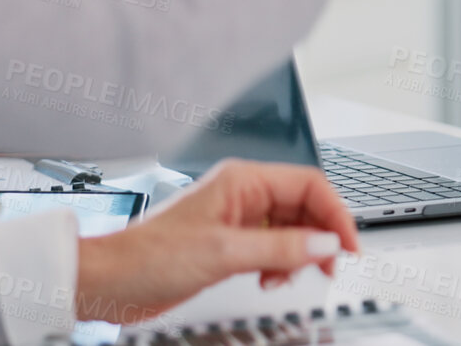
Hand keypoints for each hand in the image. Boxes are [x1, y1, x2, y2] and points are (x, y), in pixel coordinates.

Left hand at [74, 160, 359, 323]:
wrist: (112, 280)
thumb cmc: (150, 256)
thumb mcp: (225, 253)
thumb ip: (281, 247)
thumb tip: (325, 244)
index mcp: (243, 180)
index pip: (309, 186)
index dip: (335, 214)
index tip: (348, 245)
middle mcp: (243, 194)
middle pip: (305, 207)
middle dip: (320, 237)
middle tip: (329, 265)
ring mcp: (238, 219)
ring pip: (292, 229)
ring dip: (299, 254)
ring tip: (289, 275)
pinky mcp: (230, 244)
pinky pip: (273, 247)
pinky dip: (280, 264)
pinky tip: (270, 278)